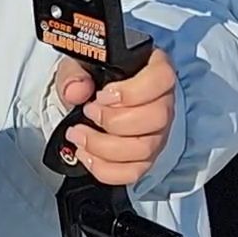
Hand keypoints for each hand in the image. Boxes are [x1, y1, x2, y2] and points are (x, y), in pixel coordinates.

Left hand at [53, 50, 177, 186]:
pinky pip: (133, 172)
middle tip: (88, 113)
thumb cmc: (94, 77)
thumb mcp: (79, 64)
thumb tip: (76, 91)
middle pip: (156, 118)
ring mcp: (158, 133)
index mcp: (154, 71)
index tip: (103, 95)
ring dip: (104, 146)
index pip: (163, 78)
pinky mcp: (146, 158)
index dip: (133, 91)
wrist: (91, 99)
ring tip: (79, 135)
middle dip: (114, 121)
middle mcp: (163, 103)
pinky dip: (106, 169)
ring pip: (145, 148)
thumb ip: (74, 72)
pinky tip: (86, 155)